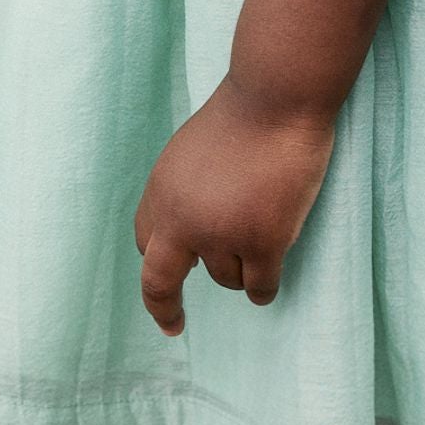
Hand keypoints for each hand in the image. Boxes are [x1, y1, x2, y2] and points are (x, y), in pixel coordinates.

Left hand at [133, 76, 334, 336]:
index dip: (162, 257)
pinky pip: (259, 286)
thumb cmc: (244, 113)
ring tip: (264, 241)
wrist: (277, 100)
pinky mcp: (261, 244)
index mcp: (160, 192)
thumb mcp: (190, 152)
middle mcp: (182, 221)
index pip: (147, 241)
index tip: (169, 278)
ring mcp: (220, 236)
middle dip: (163, 307)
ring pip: (225, 279)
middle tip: (173, 324)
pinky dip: (263, 290)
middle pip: (158, 281)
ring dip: (243, 269)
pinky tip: (267, 288)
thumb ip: (184, 192)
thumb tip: (190, 232)